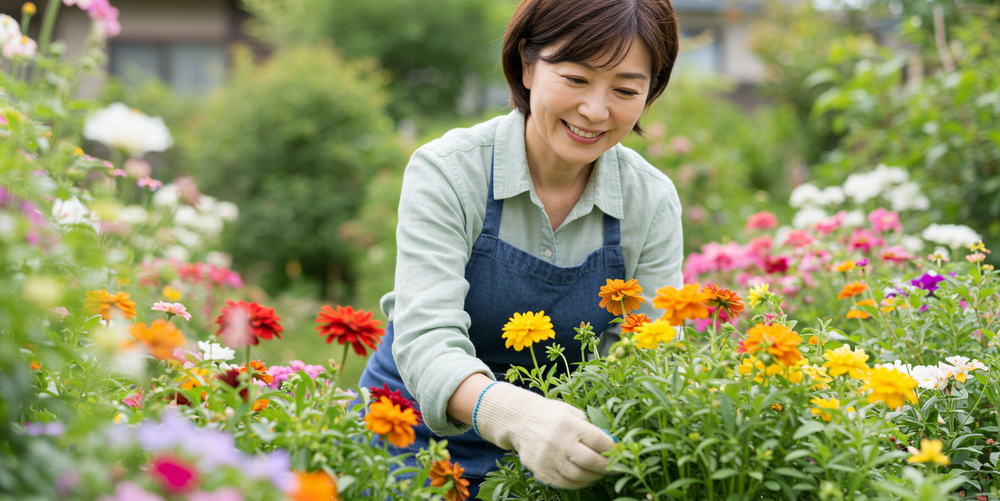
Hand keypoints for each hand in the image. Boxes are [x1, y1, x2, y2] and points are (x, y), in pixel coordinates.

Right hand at [473, 381, 614, 488]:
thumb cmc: (551, 415)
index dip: (612, 449)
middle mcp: (558, 443)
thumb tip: (611, 444)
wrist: (520, 421)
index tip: (618, 452)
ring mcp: (549, 459)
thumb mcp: (572, 412)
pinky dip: (579, 483)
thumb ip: (590, 427)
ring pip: (579, 476)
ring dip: (594, 477)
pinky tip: (585, 477)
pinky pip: (565, 484)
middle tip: (614, 466)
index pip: (599, 441)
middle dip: (607, 466)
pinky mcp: (541, 472)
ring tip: (600, 472)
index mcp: (569, 425)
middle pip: (591, 462)